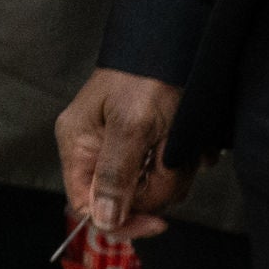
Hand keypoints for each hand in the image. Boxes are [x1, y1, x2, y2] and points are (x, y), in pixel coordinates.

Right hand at [55, 68, 188, 241]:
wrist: (175, 45)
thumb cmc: (147, 78)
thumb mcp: (132, 127)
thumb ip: (116, 175)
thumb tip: (102, 221)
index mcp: (79, 145)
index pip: (88, 204)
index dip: (122, 220)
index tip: (159, 222)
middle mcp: (96, 151)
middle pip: (126, 200)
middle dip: (158, 186)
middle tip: (174, 160)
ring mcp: (122, 150)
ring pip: (152, 189)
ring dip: (176, 173)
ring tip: (183, 145)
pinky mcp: (146, 147)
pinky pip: (166, 174)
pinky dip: (183, 164)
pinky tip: (189, 145)